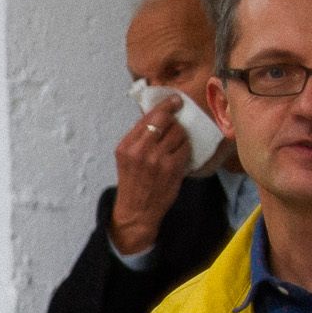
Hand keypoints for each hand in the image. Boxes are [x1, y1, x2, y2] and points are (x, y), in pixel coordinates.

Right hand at [108, 102, 195, 256]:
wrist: (137, 211)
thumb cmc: (133, 183)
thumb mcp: (127, 158)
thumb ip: (140, 137)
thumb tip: (160, 113)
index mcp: (126, 146)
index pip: (149, 116)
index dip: (166, 105)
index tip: (176, 101)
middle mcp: (139, 150)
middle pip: (166, 120)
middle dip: (174, 120)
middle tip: (177, 123)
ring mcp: (156, 159)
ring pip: (179, 132)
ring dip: (181, 135)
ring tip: (175, 145)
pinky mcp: (171, 167)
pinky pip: (185, 147)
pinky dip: (185, 149)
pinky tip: (178, 156)